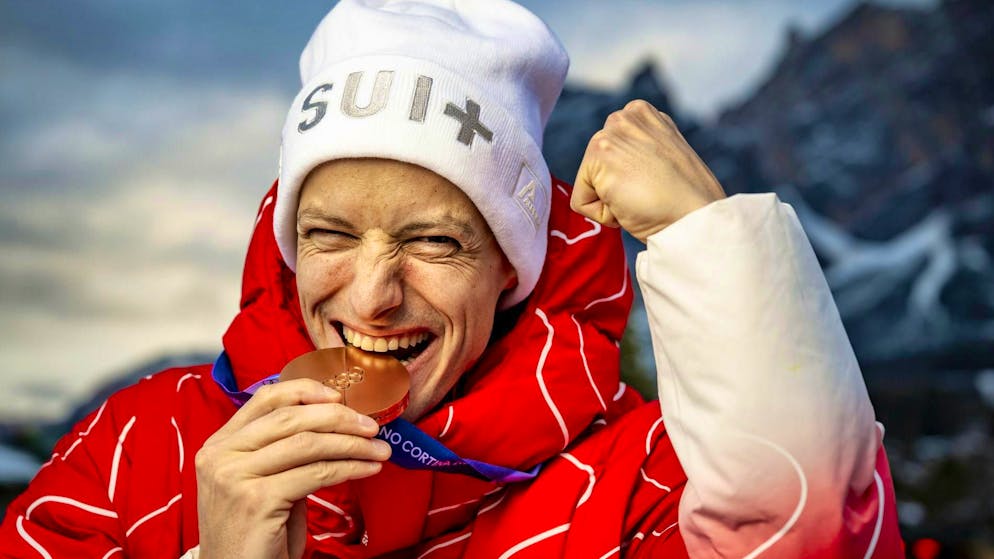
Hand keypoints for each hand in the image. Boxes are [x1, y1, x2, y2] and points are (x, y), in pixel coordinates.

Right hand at [195, 380, 390, 558]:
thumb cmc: (256, 532)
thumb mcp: (263, 482)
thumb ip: (283, 451)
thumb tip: (335, 423)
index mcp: (219, 444)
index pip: (265, 398)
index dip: (306, 390)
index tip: (340, 396)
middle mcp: (221, 455)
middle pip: (292, 418)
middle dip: (339, 417)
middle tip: (372, 426)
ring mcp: (235, 477)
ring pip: (308, 444)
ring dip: (352, 444)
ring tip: (379, 450)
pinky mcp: (256, 499)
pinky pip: (316, 473)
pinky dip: (350, 468)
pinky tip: (368, 469)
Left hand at [571, 99, 726, 242]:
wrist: (695, 220)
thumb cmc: (685, 201)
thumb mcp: (664, 158)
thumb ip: (640, 151)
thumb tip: (622, 165)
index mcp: (642, 115)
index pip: (611, 154)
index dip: (630, 179)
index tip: (656, 183)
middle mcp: (624, 117)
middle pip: (595, 167)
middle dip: (617, 188)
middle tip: (649, 194)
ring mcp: (610, 135)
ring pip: (588, 184)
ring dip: (611, 201)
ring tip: (641, 199)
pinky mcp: (599, 159)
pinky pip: (581, 202)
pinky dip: (602, 215)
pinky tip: (630, 207)